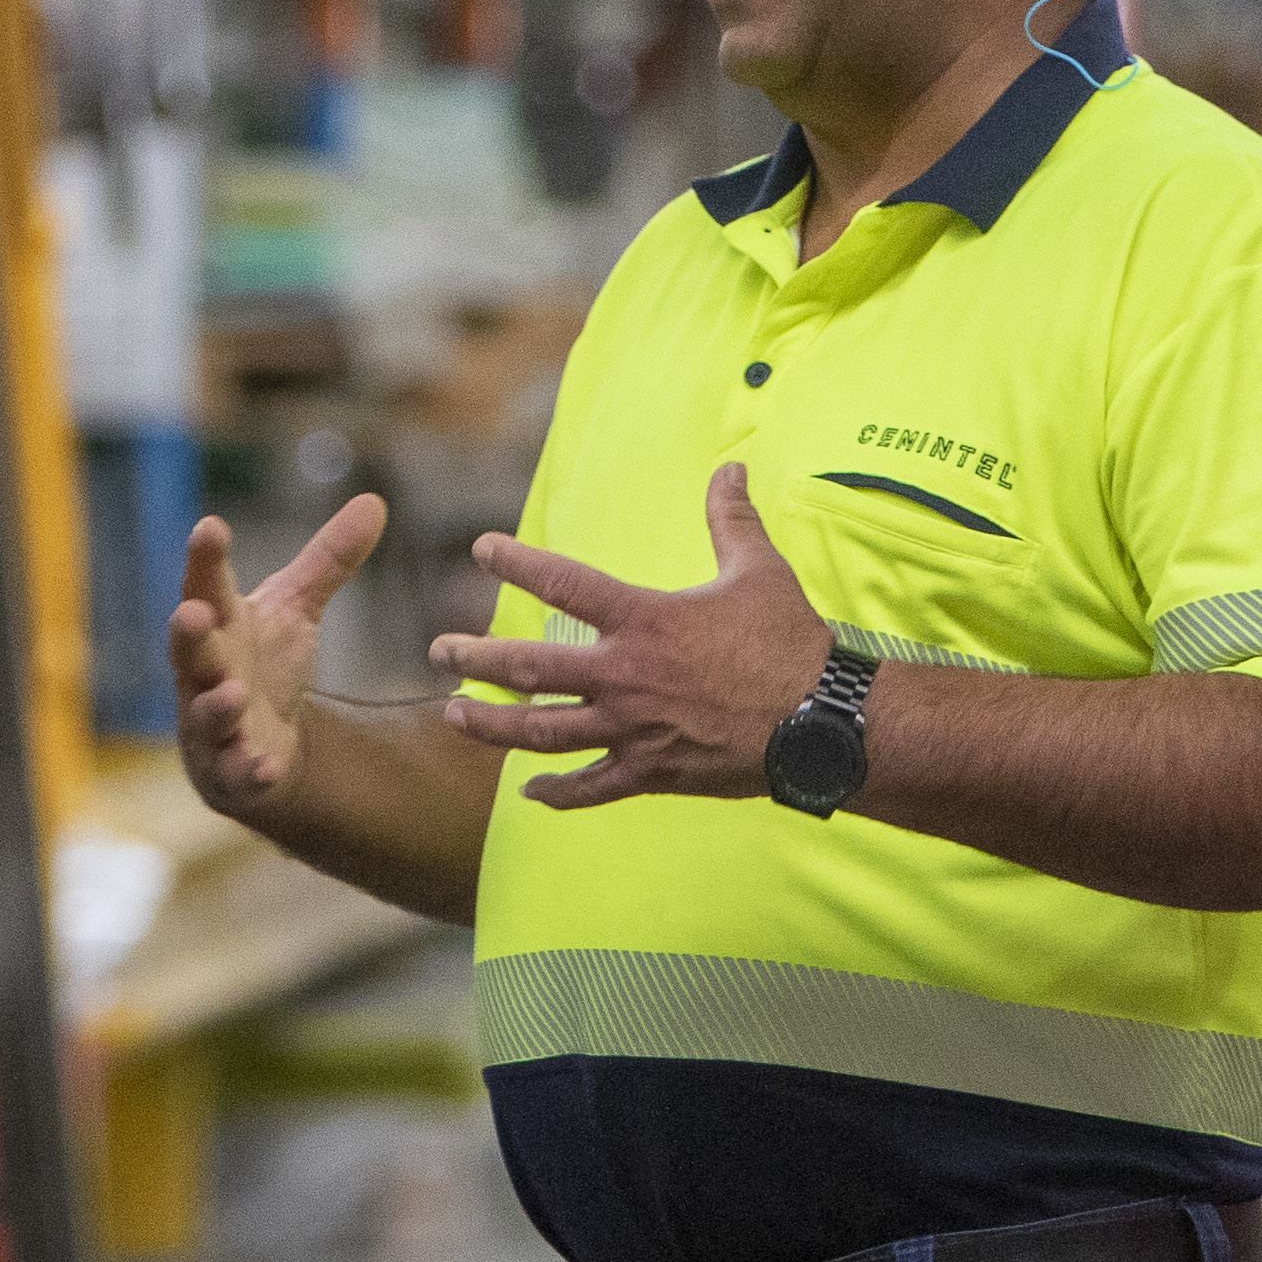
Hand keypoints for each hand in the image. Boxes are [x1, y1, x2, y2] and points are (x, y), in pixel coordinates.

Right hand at [170, 496, 386, 825]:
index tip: (210, 527)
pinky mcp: (230, 770)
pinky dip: (248, 768)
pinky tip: (263, 766)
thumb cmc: (264, 666)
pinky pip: (235, 770)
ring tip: (234, 693)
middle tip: (191, 613)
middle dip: (188, 632)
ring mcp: (212, 724)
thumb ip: (328, 562)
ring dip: (217, 704)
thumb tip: (376, 501)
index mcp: (220, 626)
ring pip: (206, 713)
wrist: (256, 747)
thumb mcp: (296, 611)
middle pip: (190, 650)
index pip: (206, 586)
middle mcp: (206, 672)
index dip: (205, 559)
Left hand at [429, 465, 828, 811]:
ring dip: (492, 724)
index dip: (518, 562)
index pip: (564, 583)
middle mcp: (625, 675)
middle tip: (440, 651)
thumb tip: (733, 468)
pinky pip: (590, 787)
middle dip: (477, 659)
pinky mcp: (652, 772)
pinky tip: (529, 792)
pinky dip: (557, 793)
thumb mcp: (759, 569)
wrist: (821, 721)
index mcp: (644, 620)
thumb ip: (732, 518)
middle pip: (530, 668)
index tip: (482, 550)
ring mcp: (633, 728)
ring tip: (454, 714)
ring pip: (542, 732)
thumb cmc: (790, 641)